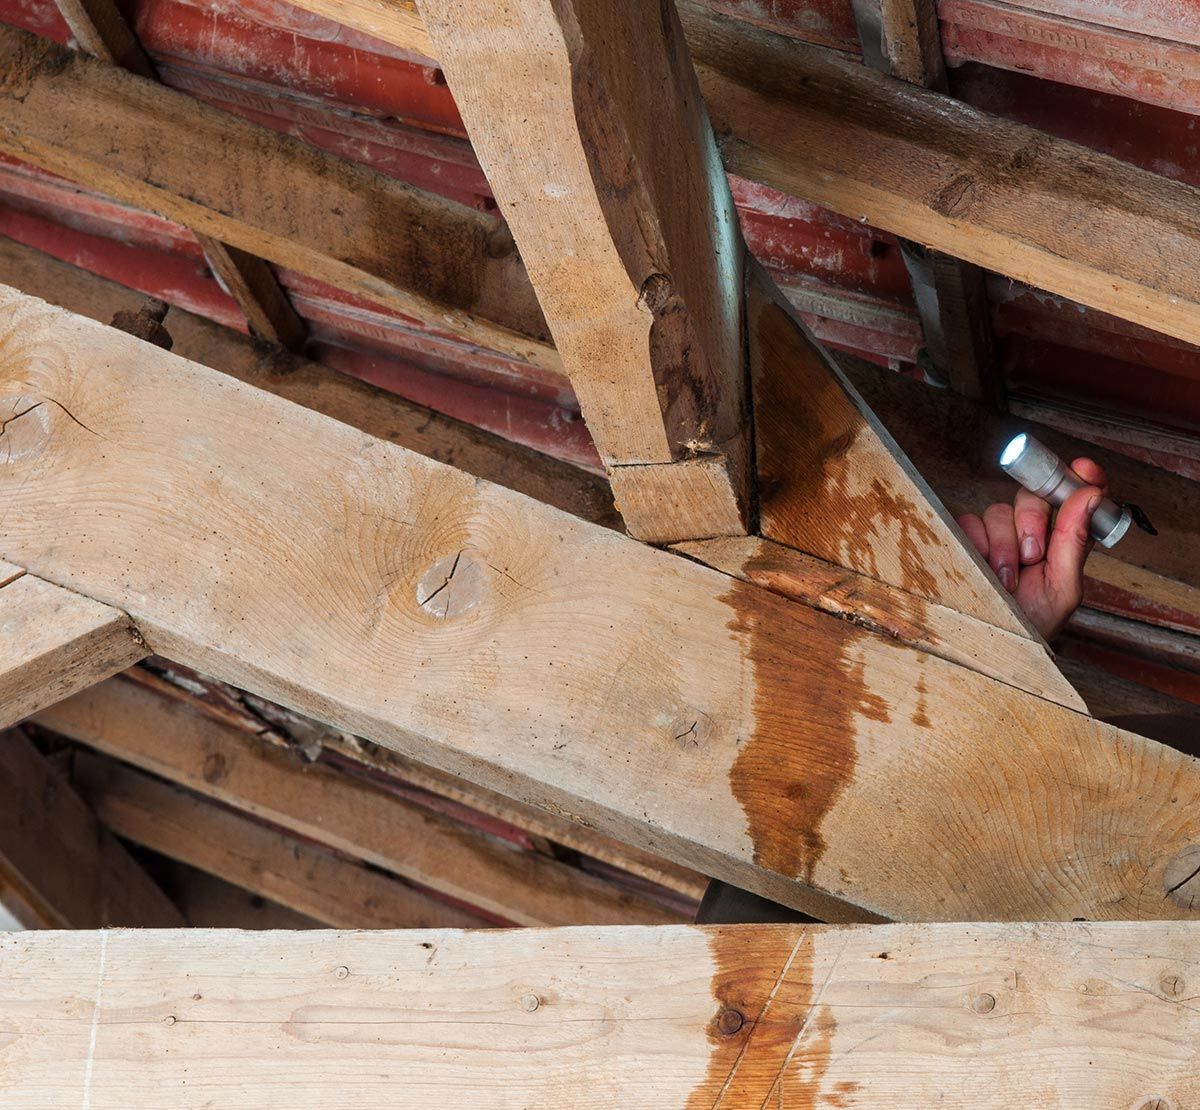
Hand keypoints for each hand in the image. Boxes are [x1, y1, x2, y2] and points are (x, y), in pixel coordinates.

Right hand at [957, 457, 1106, 640]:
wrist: (985, 647)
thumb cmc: (1029, 625)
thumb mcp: (1062, 588)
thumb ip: (1074, 540)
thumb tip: (1091, 494)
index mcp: (1063, 542)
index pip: (1075, 497)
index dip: (1080, 478)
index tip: (1083, 469)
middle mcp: (1031, 533)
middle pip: (1032, 496)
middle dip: (1033, 520)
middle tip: (1033, 554)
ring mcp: (996, 536)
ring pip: (998, 510)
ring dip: (1003, 545)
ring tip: (1004, 579)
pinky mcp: (966, 540)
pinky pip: (968, 521)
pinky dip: (976, 544)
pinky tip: (981, 569)